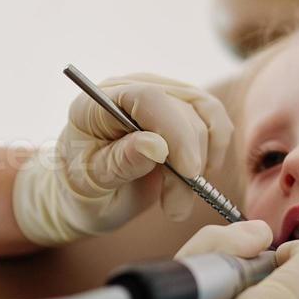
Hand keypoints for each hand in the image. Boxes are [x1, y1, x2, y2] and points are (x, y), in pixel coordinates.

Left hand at [12, 73, 232, 245]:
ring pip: (205, 115)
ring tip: (178, 202)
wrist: (89, 197)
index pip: (148, 98)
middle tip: (175, 208)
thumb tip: (156, 145)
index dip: (175, 132)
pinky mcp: (182, 109)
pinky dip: (215, 150)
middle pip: (182, 110)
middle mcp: (131, 90)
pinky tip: (197, 178)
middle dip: (187, 164)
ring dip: (202, 163)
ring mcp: (159, 96)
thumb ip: (120, 162)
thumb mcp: (92, 184)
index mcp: (97, 103)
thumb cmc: (82, 190)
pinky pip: (214, 120)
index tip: (188, 173)